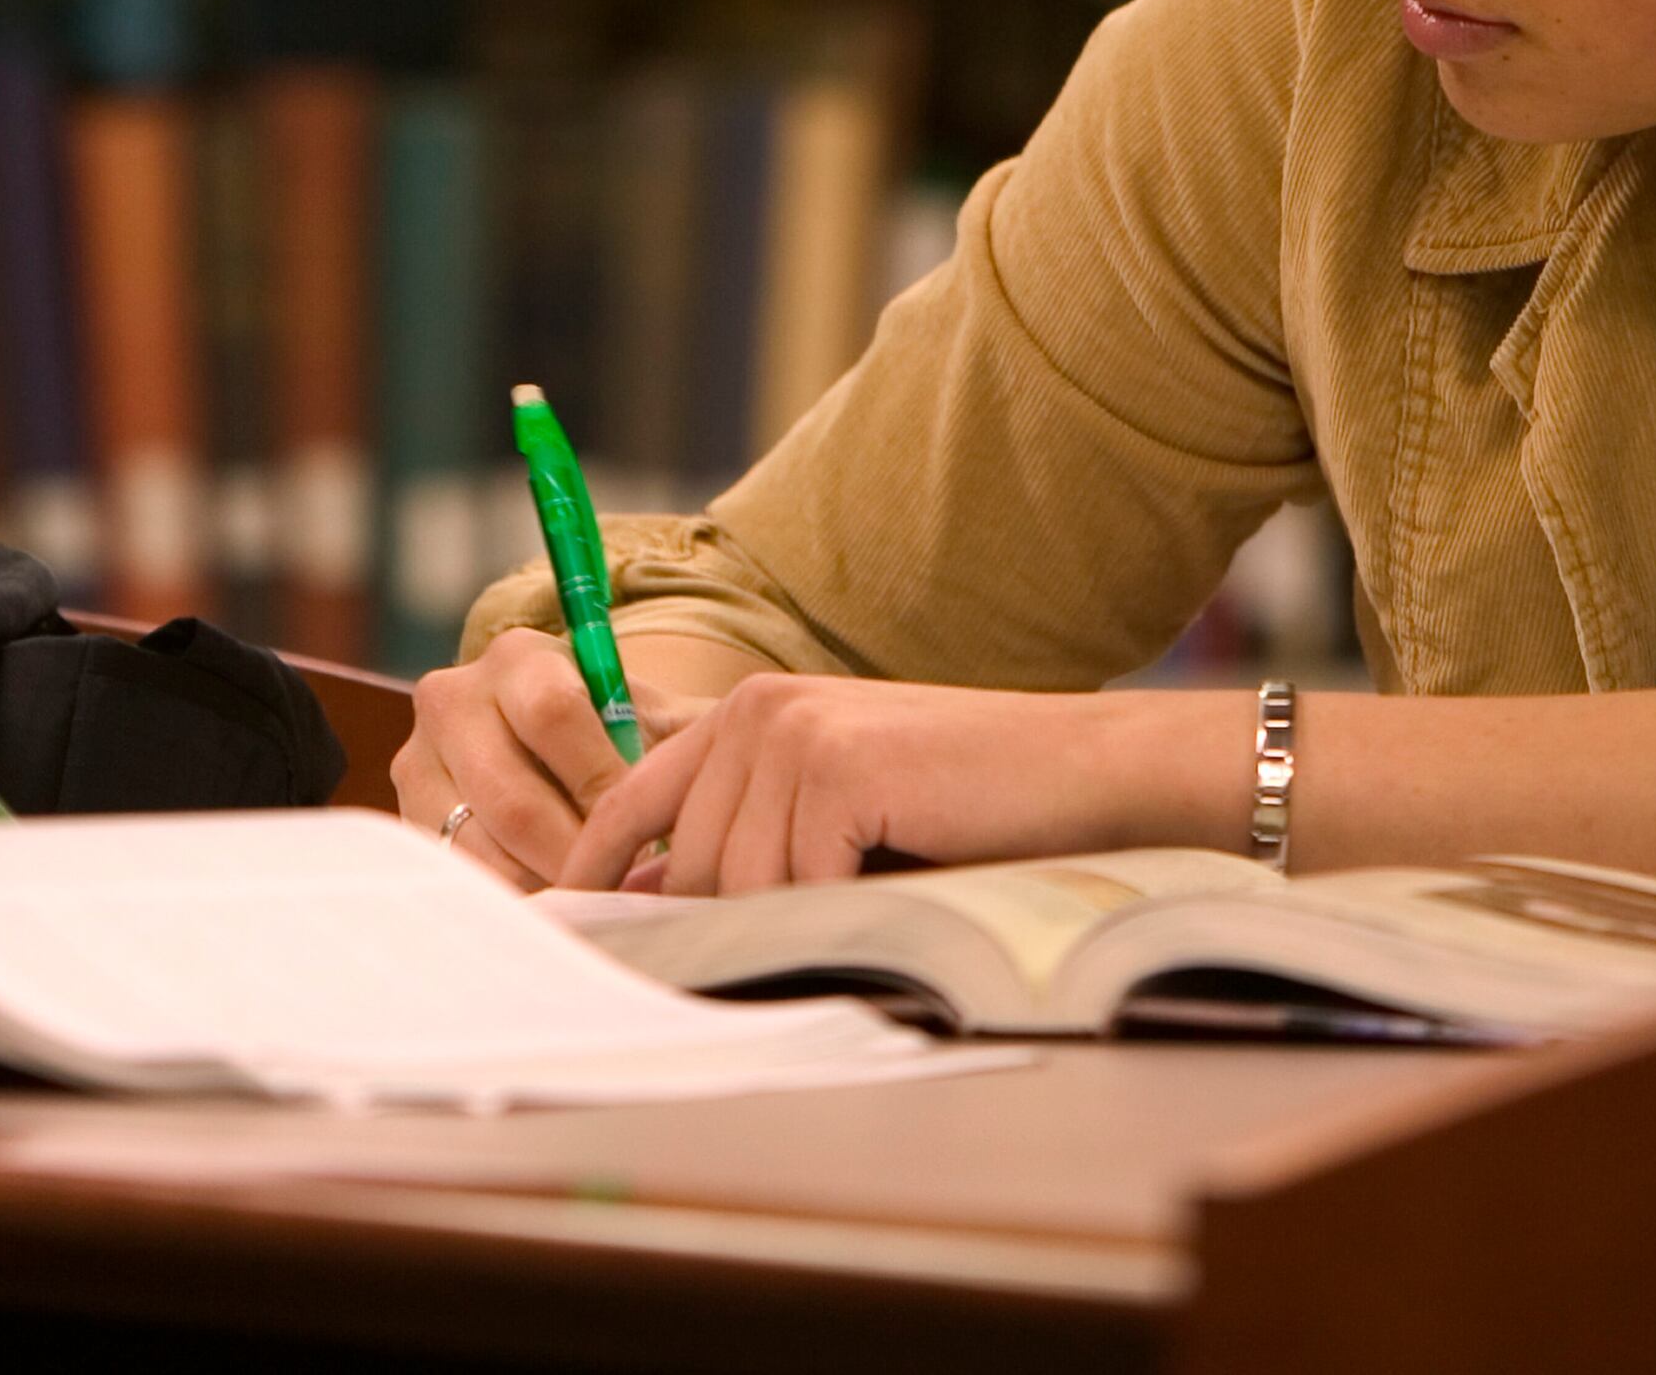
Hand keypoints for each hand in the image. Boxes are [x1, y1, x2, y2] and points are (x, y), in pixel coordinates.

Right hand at [393, 629, 684, 889]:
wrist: (546, 745)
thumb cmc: (616, 733)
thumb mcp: (653, 717)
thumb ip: (686, 739)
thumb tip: (721, 780)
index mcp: (519, 658)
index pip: (554, 717)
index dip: (601, 784)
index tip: (644, 831)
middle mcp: (453, 697)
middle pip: (512, 798)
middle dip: (576, 856)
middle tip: (624, 890)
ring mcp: (418, 760)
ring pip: (481, 849)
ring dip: (544, 886)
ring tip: (594, 903)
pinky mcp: (405, 816)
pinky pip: (458, 874)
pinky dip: (510, 897)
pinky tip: (553, 907)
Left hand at [553, 673, 1216, 896]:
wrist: (1079, 773)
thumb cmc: (968, 801)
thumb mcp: (839, 805)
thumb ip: (756, 834)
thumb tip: (661, 903)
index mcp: (749, 713)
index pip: (632, 800)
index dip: (598, 870)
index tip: (576, 928)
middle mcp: (758, 711)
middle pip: (688, 860)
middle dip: (723, 921)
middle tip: (790, 943)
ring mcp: (794, 734)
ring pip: (739, 882)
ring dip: (796, 918)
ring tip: (867, 900)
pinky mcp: (837, 768)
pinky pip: (798, 884)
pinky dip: (839, 907)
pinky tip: (892, 882)